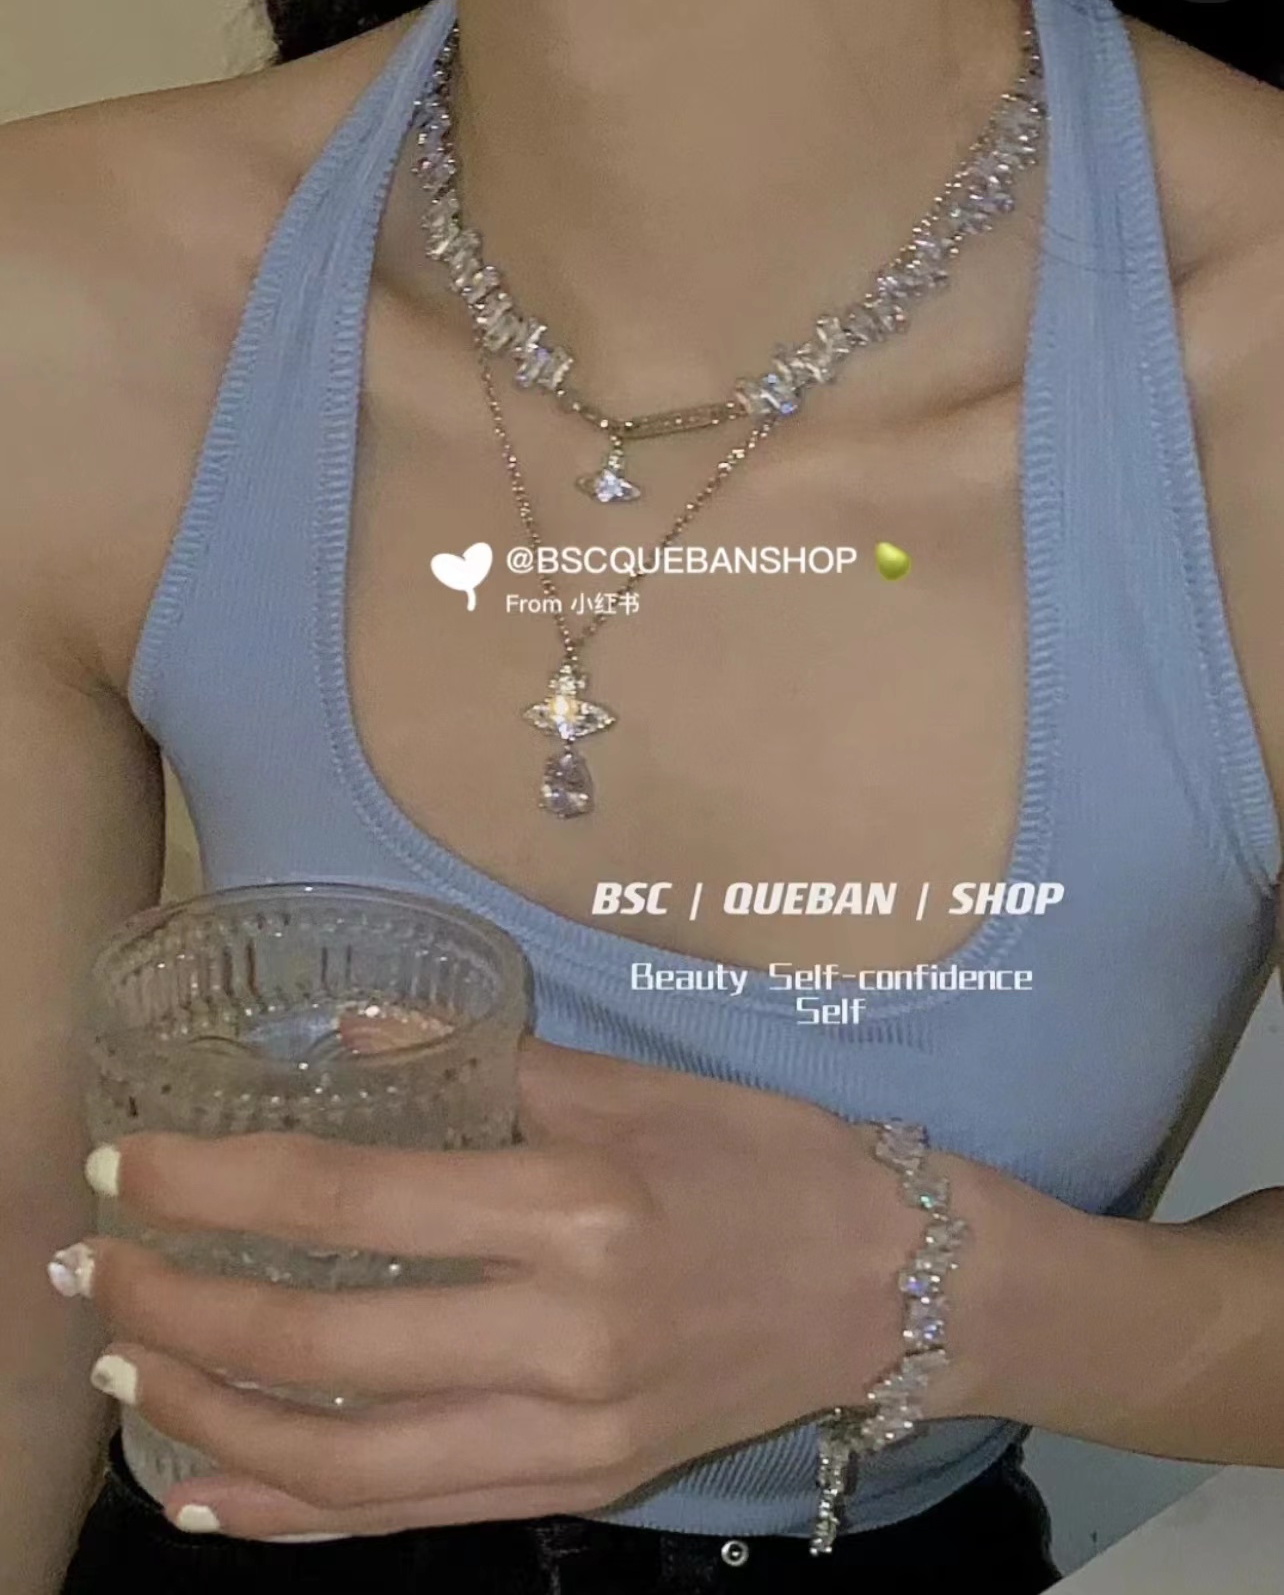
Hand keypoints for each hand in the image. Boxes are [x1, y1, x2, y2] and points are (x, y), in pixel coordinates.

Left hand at [58, 1037, 966, 1540]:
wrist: (890, 1284)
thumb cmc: (763, 1159)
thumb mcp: (632, 1087)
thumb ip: (483, 1067)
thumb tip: (349, 1037)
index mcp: (578, 1208)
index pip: (350, 1200)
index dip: (215, 1183)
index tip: (124, 1166)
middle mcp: (565, 1336)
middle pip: (321, 1340)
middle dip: (178, 1307)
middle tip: (94, 1273)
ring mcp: (569, 1435)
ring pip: (344, 1459)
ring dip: (209, 1416)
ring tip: (127, 1369)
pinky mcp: (577, 1490)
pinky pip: (407, 1516)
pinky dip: (291, 1512)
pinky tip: (210, 1486)